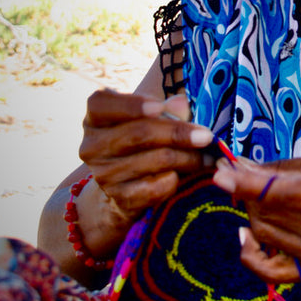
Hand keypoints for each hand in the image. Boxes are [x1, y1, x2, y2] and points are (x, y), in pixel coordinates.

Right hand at [78, 89, 214, 221]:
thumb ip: (167, 109)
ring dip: (187, 158)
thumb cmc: (143, 141)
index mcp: (95, 118)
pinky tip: (188, 174)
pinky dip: (176, 179)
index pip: (101, 104)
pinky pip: (155, 187)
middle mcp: (92, 145)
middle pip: (138, 134)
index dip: (132, 104)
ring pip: (153, 160)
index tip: (160, 107)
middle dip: (178, 133)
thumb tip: (181, 104)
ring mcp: (103, 174)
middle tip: (206, 136)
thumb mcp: (151, 118)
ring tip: (207, 156)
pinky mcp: (119, 197)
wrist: (127, 187)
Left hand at [213, 152, 300, 281]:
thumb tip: (242, 165)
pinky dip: (250, 253)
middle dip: (244, 190)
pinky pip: (269, 270)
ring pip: (263, 232)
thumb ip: (286, 167)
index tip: (220, 171)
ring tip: (252, 194)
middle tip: (235, 172)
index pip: (278, 191)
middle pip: (266, 211)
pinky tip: (246, 234)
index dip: (244, 182)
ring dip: (249, 210)